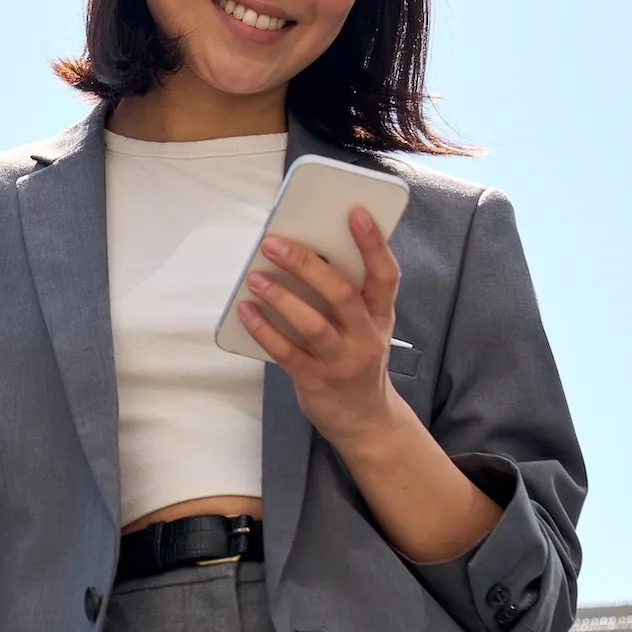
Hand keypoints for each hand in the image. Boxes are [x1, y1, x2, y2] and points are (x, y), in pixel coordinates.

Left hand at [236, 207, 405, 451]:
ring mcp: (341, 361)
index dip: (373, 243)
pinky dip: (264, 330)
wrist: (364, 419)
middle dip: (306, 265)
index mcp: (381, 316)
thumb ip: (348, 296)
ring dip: (280, 297)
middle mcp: (366, 336)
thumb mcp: (366, 326)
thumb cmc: (357, 359)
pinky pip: (286, 352)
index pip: (385, 274)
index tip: (354, 212)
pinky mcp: (315, 380)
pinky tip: (247, 311)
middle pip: (341, 294)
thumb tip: (305, 253)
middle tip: (274, 243)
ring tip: (254, 277)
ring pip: (313, 324)